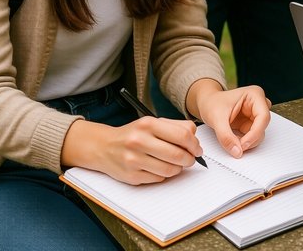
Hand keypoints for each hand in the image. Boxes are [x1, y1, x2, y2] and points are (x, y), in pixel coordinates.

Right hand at [61, 115, 204, 184]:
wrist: (104, 146)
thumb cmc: (134, 133)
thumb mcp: (153, 123)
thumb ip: (176, 127)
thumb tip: (195, 139)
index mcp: (148, 124)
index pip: (182, 135)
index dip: (194, 145)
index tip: (198, 149)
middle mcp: (139, 141)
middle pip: (177, 154)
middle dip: (190, 159)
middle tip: (192, 159)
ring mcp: (134, 160)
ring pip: (169, 170)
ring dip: (179, 169)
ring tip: (178, 164)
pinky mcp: (131, 176)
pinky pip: (158, 179)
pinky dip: (165, 175)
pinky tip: (163, 168)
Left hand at [189, 82, 271, 158]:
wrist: (207, 104)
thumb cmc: (212, 103)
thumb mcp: (216, 119)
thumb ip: (226, 136)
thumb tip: (237, 152)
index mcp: (255, 95)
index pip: (263, 117)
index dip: (254, 133)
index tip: (243, 145)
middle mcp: (258, 104)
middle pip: (262, 126)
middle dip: (250, 139)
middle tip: (236, 147)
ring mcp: (255, 114)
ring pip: (259, 133)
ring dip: (247, 141)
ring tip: (232, 141)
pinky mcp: (250, 123)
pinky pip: (252, 137)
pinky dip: (244, 142)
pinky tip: (234, 140)